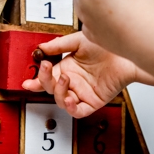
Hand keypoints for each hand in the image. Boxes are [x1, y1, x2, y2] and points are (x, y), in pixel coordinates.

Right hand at [22, 32, 140, 117]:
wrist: (126, 51)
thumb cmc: (106, 45)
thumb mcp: (78, 41)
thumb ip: (59, 45)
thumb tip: (41, 48)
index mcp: (67, 69)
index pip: (48, 79)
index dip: (36, 82)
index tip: (27, 82)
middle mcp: (73, 82)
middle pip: (52, 89)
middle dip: (45, 81)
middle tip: (47, 68)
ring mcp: (82, 93)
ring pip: (62, 101)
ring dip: (59, 92)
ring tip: (65, 78)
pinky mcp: (93, 102)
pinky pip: (79, 111)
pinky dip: (72, 108)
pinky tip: (70, 99)